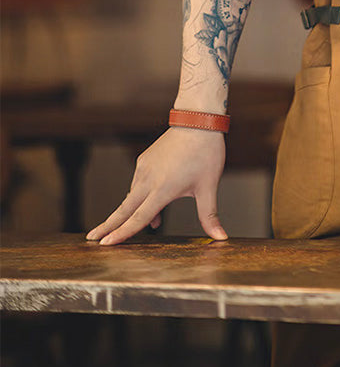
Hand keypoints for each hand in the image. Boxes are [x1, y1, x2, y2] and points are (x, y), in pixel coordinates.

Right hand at [86, 126, 226, 245]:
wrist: (198, 121)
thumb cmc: (205, 154)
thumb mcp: (209, 187)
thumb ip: (210, 216)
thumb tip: (222, 238)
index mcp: (162, 190)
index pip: (138, 218)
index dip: (121, 234)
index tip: (104, 245)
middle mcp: (148, 180)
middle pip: (124, 209)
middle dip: (108, 226)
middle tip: (91, 239)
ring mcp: (144, 168)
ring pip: (133, 196)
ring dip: (134, 211)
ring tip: (153, 224)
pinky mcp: (144, 159)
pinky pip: (138, 182)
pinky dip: (142, 195)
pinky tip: (155, 199)